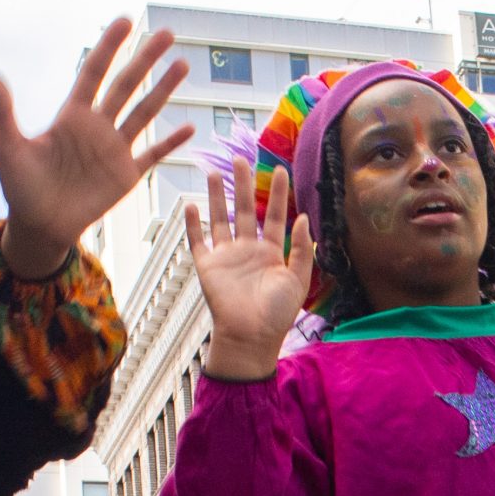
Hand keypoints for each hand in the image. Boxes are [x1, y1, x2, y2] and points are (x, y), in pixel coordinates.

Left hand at [0, 19, 191, 278]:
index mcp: (71, 116)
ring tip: (182, 65)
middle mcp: (97, 127)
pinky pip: (153, 155)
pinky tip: (189, 127)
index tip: (124, 21)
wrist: (40, 226)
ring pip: (144, 113)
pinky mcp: (125, 176)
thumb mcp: (6, 147)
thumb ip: (2, 113)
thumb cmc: (19, 187)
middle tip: (165, 33)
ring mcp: (114, 150)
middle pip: (126, 85)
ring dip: (163, 90)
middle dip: (145, 59)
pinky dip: (170, 143)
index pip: (94, 72)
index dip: (108, 47)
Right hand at [188, 157, 313, 380]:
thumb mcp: (299, 280)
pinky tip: (191, 206)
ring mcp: (226, 257)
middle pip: (244, 209)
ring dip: (217, 196)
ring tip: (214, 172)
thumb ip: (303, 250)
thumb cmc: (277, 314)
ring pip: (220, 219)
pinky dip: (193, 225)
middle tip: (241, 158)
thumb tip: (303, 218)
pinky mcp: (208, 267)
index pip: (273, 216)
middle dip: (242, 184)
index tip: (280, 170)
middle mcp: (247, 251)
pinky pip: (198, 241)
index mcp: (271, 253)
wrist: (251, 337)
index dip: (277, 194)